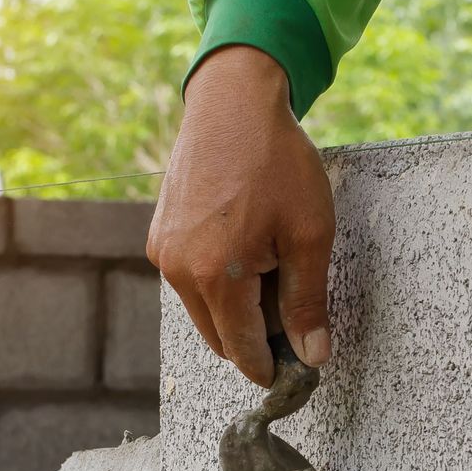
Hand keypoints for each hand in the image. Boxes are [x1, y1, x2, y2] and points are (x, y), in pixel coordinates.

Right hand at [148, 45, 334, 387]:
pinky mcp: (158, 238)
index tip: (300, 367)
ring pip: (205, 312)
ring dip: (237, 310)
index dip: (273, 367)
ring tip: (272, 268)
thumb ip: (307, 302)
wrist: (232, 103)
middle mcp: (179, 272)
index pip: (244, 351)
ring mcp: (163, 254)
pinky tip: (247, 248)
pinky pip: (190, 282)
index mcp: (216, 277)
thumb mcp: (309, 234)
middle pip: (220, 339)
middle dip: (256, 339)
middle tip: (294, 314)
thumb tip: (313, 357)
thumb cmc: (277, 163)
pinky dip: (218, 283)